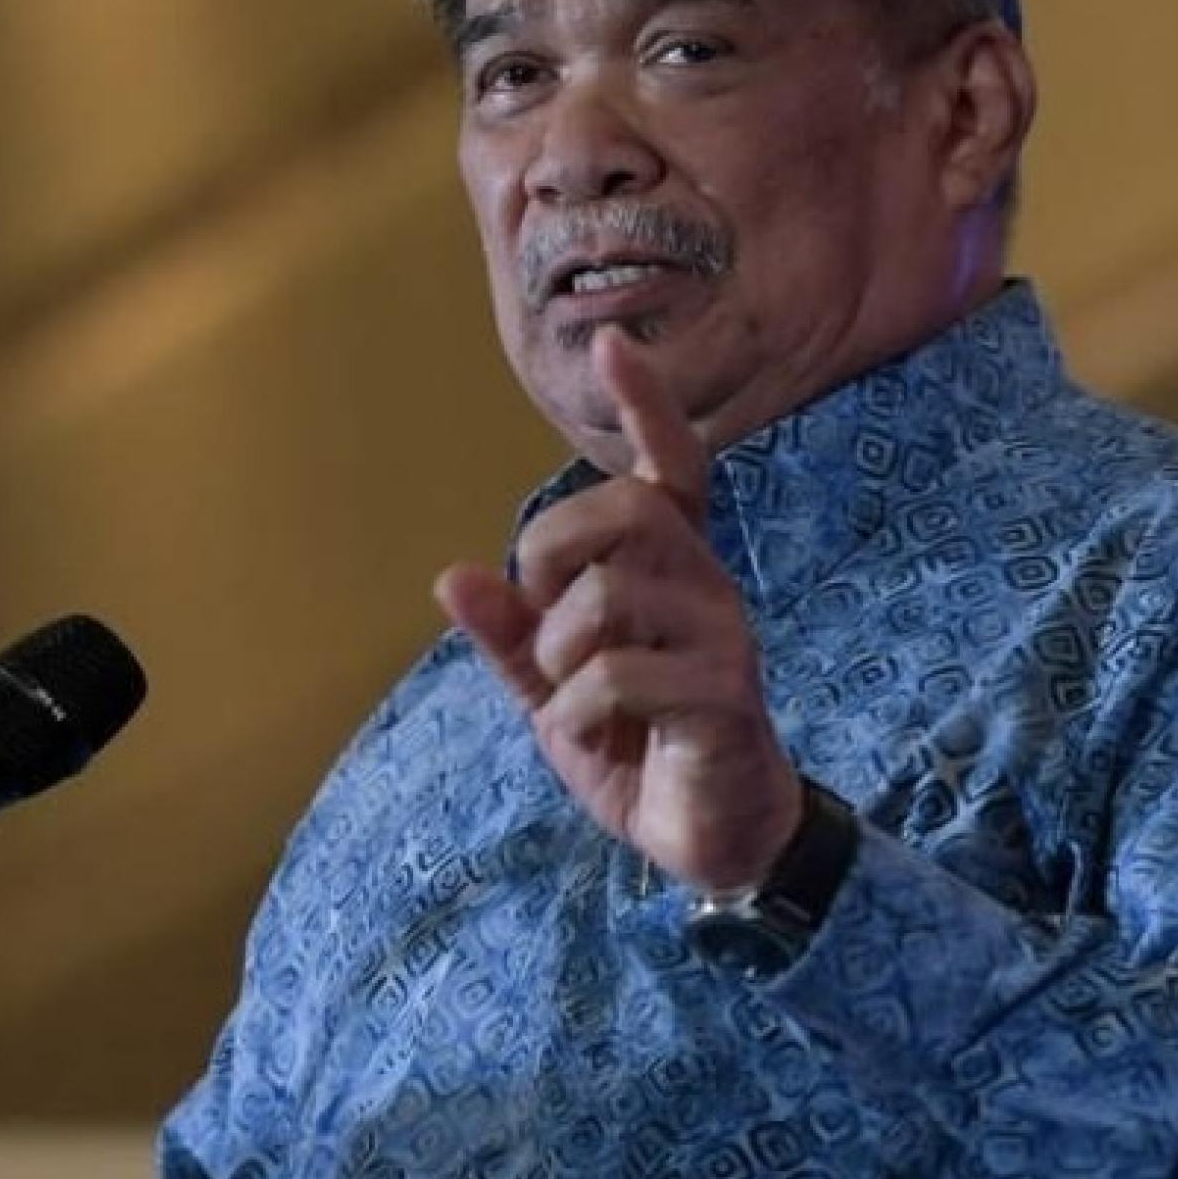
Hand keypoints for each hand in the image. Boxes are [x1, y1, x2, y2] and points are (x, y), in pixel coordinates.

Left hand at [435, 327, 800, 892]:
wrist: (709, 836)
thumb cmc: (636, 745)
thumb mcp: (554, 689)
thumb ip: (511, 636)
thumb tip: (453, 578)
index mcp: (668, 569)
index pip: (669, 466)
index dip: (644, 404)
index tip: (613, 342)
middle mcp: (703, 582)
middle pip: (619, 510)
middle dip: (552, 553)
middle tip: (545, 619)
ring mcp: (720, 634)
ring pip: (606, 595)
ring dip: (559, 655)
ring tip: (574, 702)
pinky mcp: (724, 693)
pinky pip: (618, 674)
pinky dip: (576, 713)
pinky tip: (593, 737)